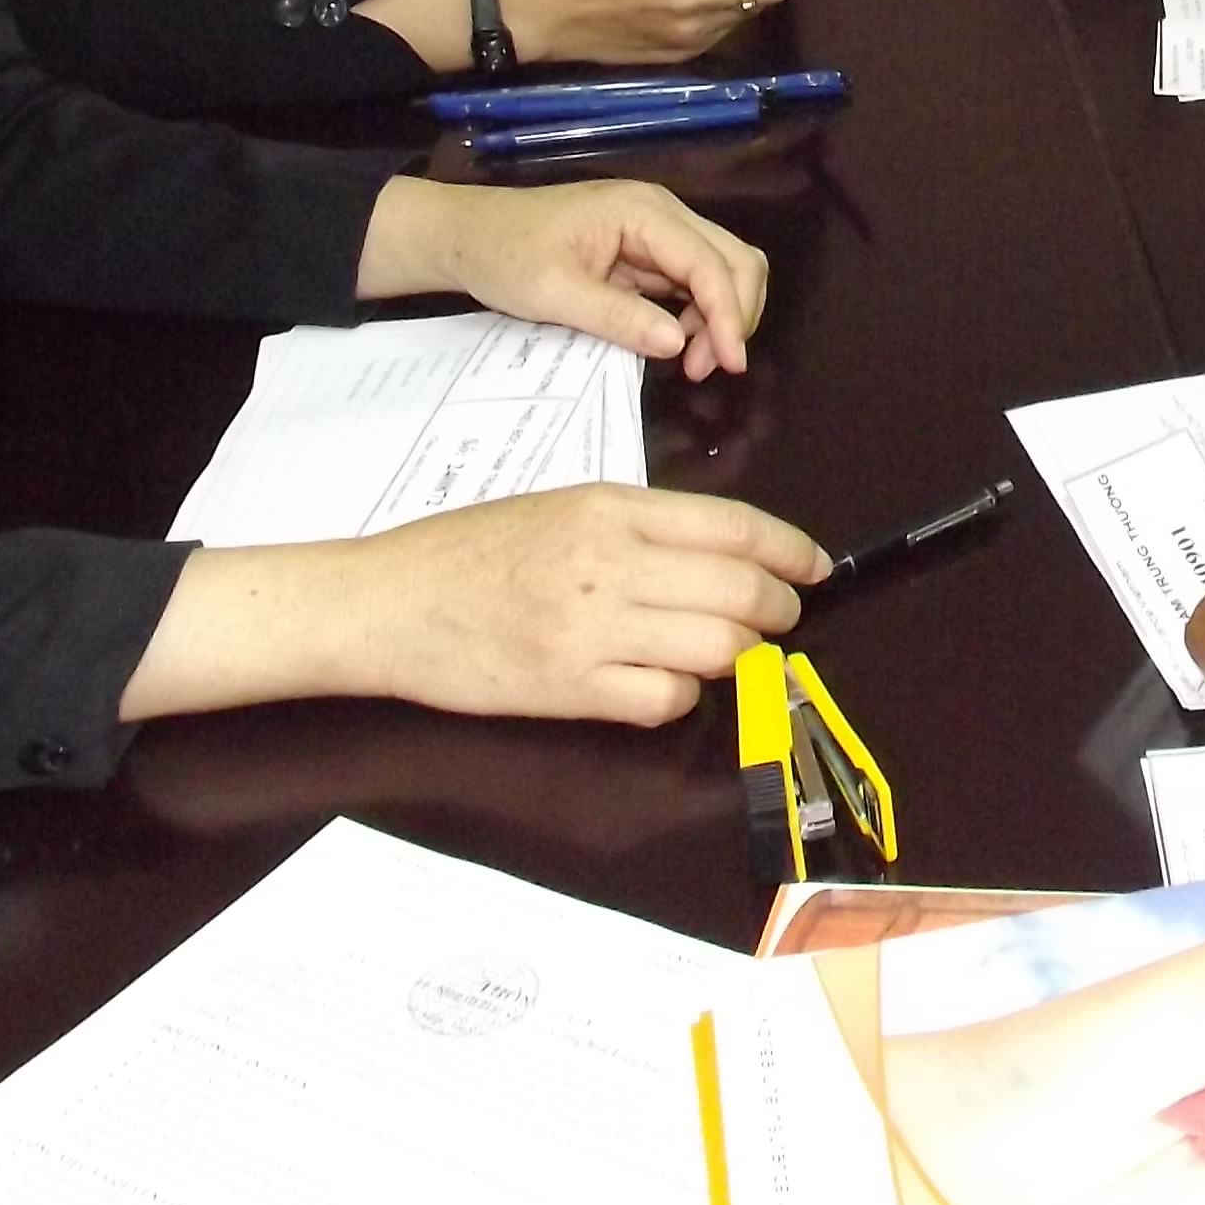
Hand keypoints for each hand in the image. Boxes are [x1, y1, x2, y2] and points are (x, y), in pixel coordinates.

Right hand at [336, 485, 826, 724]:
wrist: (390, 602)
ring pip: (716, 646)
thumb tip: (717, 551)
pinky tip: (669, 686)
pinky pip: (664, 698)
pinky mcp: (571, 688)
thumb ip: (635, 525)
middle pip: (739, 589)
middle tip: (782, 618)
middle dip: (779, 609)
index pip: (733, 526)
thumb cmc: (468, 551)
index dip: (789, 549)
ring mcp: (592, 629)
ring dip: (740, 655)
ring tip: (733, 654)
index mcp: (610, 508)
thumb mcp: (558, 506)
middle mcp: (610, 563)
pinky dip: (684, 696)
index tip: (814, 566)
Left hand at [363, 177, 769, 377]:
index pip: (709, 262)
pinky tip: (676, 344)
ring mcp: (655, 230)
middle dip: (734, 314)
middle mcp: (660, 213)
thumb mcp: (553, 293)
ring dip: (721, 315)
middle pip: (734, 257)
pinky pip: (692, 280)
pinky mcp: (645, 251)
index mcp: (641, 212)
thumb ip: (617, 317)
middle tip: (708, 368)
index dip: (727, 314)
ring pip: (720, 268)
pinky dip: (699, 313)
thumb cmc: (503, 255)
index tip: (728, 365)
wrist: (465, 235)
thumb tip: (677, 344)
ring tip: (692, 363)